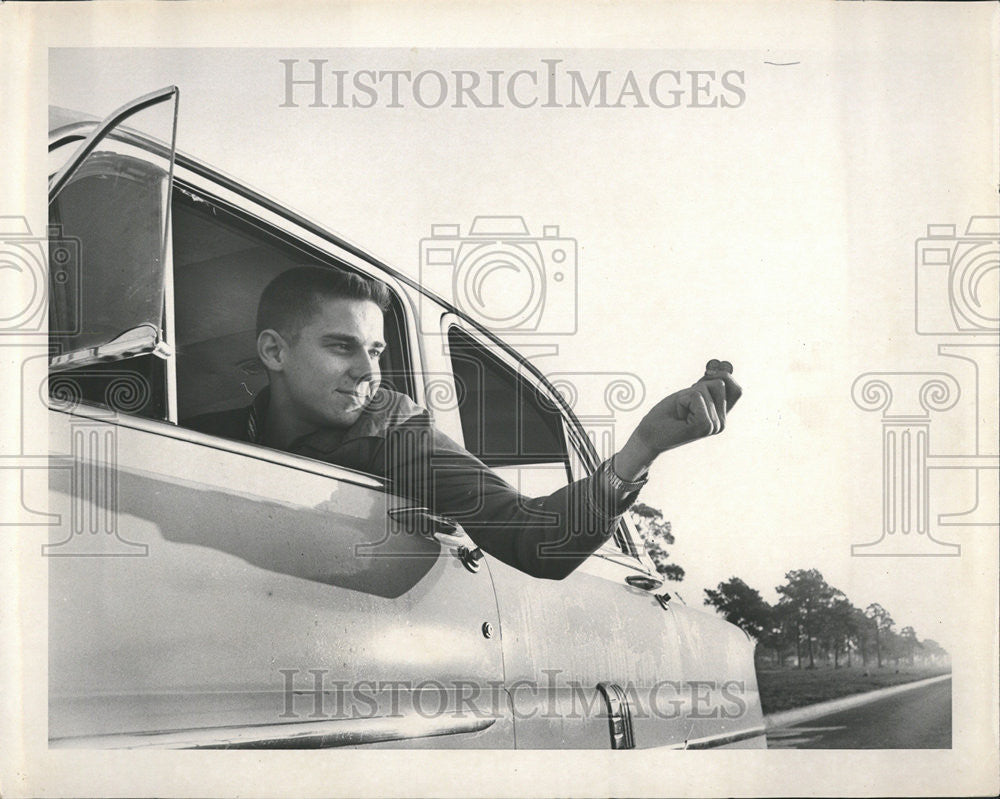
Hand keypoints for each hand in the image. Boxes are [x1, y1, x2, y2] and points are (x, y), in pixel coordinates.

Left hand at [613, 360, 741, 478]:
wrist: (649, 435)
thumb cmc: (667, 414)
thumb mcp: (689, 395)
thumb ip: (708, 385)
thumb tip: (723, 365)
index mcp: (721, 416)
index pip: (736, 390)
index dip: (725, 375)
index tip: (706, 373)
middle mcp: (721, 423)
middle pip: (720, 383)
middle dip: (697, 387)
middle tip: (683, 403)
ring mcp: (715, 426)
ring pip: (706, 388)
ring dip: (687, 394)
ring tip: (681, 411)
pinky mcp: (704, 425)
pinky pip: (696, 396)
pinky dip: (682, 400)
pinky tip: (678, 416)